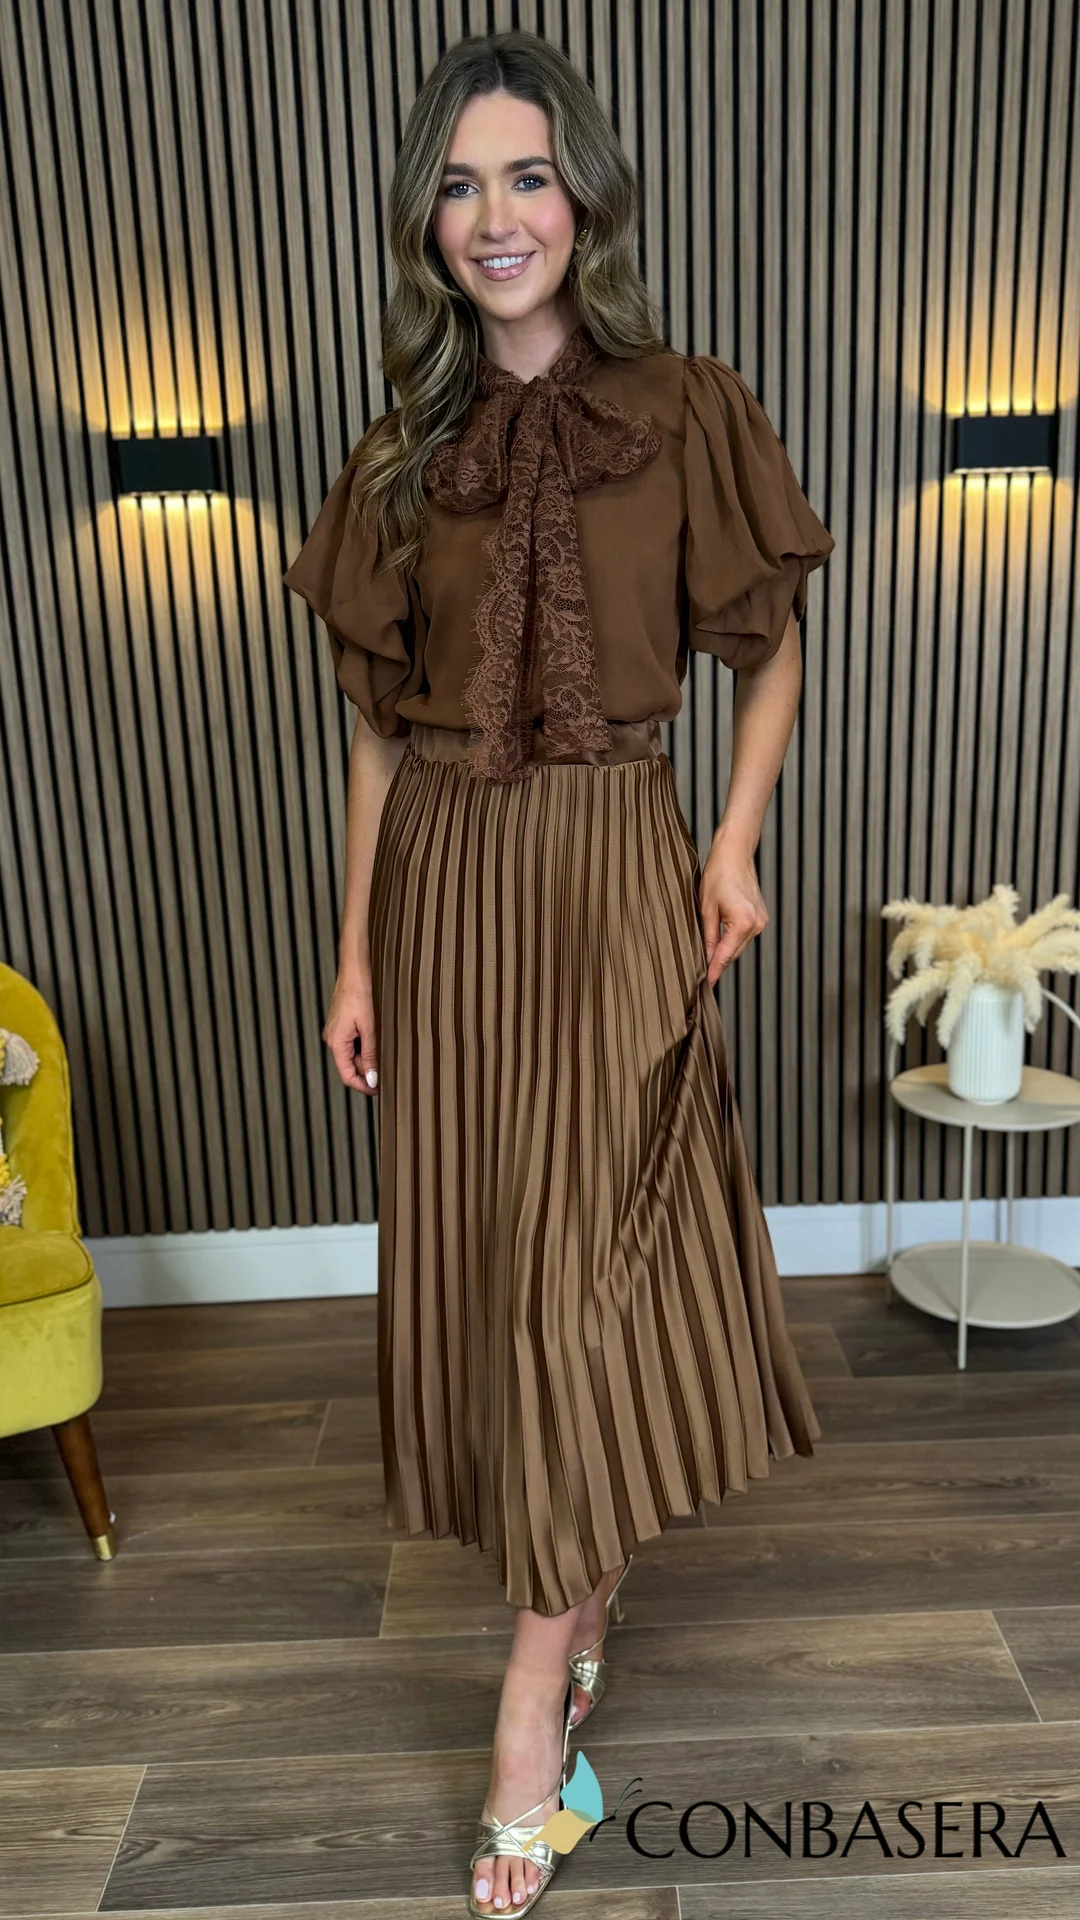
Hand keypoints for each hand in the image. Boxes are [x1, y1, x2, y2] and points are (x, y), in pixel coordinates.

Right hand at [322, 969, 378, 1094]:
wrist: (354, 972)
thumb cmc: (360, 994)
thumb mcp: (369, 1028)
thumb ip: (370, 1055)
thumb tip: (372, 1078)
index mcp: (336, 1042)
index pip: (347, 1075)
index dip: (363, 1086)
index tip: (379, 1090)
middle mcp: (332, 1039)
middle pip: (350, 1066)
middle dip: (368, 1071)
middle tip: (389, 1071)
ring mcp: (336, 1032)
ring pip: (352, 1054)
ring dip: (367, 1058)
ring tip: (386, 1054)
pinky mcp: (341, 1024)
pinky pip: (352, 1043)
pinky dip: (364, 1046)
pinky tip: (377, 1041)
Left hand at [698, 838, 767, 987]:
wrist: (735, 854)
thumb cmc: (718, 874)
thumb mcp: (706, 908)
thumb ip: (708, 936)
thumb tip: (706, 959)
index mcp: (743, 923)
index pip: (725, 956)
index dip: (714, 971)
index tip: (706, 985)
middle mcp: (756, 925)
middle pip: (733, 953)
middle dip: (718, 962)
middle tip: (701, 974)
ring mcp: (761, 921)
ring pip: (738, 945)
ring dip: (724, 951)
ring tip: (707, 957)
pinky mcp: (761, 917)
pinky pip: (744, 936)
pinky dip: (732, 940)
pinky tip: (720, 940)